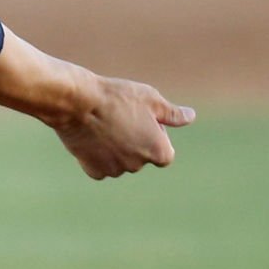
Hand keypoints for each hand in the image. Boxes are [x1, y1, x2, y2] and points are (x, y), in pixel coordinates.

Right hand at [53, 76, 194, 179]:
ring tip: (104, 126)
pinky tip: (92, 137)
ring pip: (120, 162)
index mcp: (159, 150)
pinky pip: (101, 167)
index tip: (140, 119)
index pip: (164, 152)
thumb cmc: (117, 97)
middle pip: (141, 157)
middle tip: (120, 119)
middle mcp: (139, 165)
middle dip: (134, 142)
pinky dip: (98, 156)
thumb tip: (191, 117)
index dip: (154, 135)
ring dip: (116, 149)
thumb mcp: (151, 99)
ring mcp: (115, 170)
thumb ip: (173, 114)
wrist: (78, 103)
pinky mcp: (94, 171)